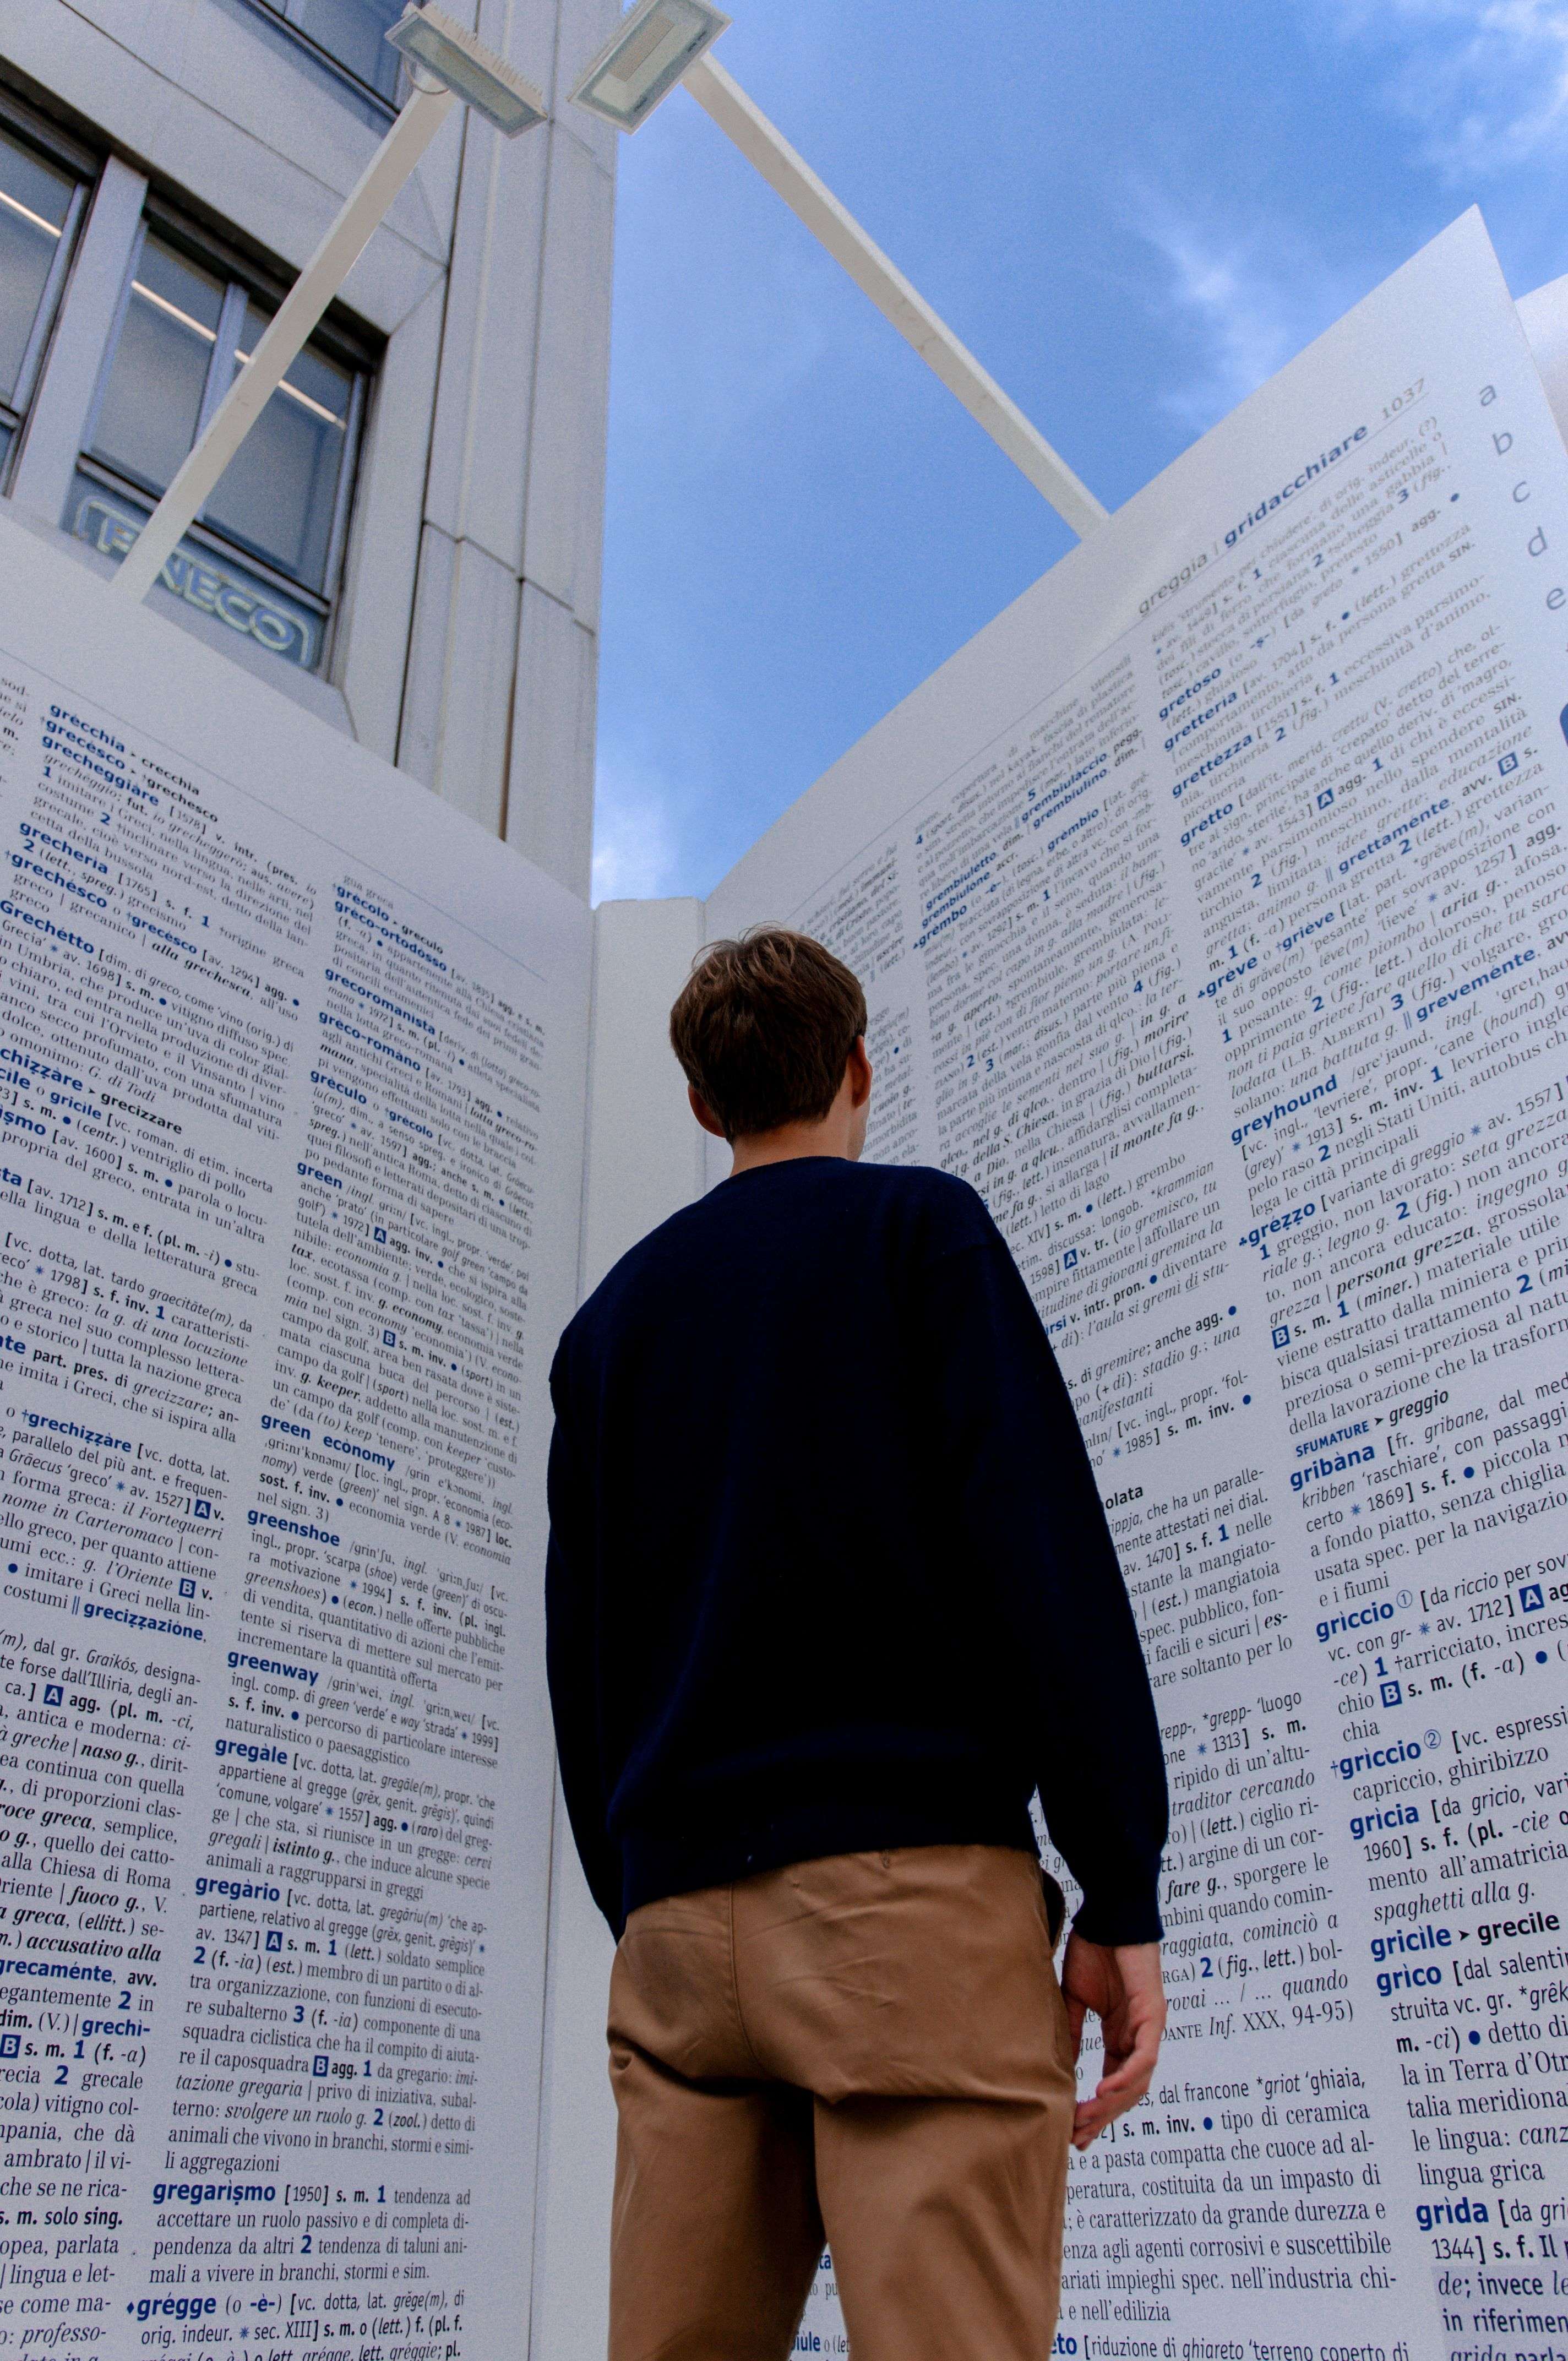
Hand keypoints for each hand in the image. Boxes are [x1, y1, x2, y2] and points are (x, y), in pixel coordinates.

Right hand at [1060, 1934, 1164, 2148]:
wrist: (1109, 1916)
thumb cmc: (1094, 1950)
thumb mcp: (1076, 1999)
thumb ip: (1074, 2032)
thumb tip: (1063, 2068)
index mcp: (1122, 2035)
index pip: (1114, 2083)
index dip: (1097, 2109)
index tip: (1075, 2132)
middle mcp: (1139, 2037)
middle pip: (1127, 2091)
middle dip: (1102, 2117)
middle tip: (1078, 2137)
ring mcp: (1149, 2028)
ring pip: (1138, 2081)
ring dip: (1112, 2104)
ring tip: (1086, 2119)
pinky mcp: (1153, 2015)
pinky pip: (1144, 2055)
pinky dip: (1125, 2076)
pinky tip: (1104, 2090)